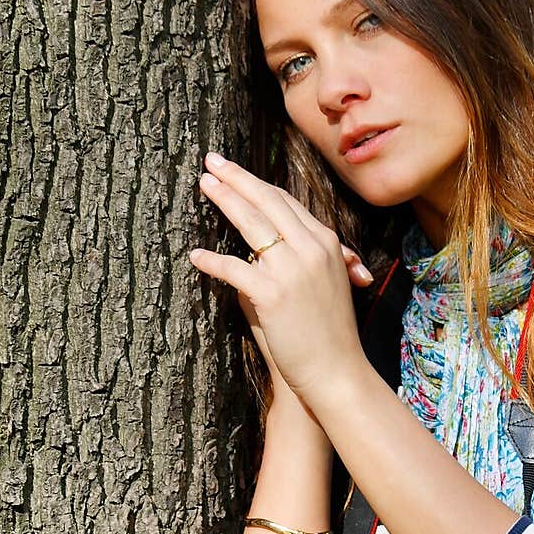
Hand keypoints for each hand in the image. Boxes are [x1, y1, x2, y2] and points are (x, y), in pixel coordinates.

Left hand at [191, 152, 372, 406]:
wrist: (338, 371)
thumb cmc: (327, 334)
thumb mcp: (322, 286)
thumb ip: (293, 264)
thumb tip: (256, 254)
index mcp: (326, 244)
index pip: (286, 202)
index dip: (257, 184)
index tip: (235, 172)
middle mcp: (311, 249)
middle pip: (267, 202)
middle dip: (237, 179)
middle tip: (211, 163)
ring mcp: (292, 269)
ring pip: (252, 224)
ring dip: (225, 201)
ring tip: (204, 185)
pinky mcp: (272, 294)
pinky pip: (235, 268)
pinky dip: (213, 261)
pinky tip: (196, 256)